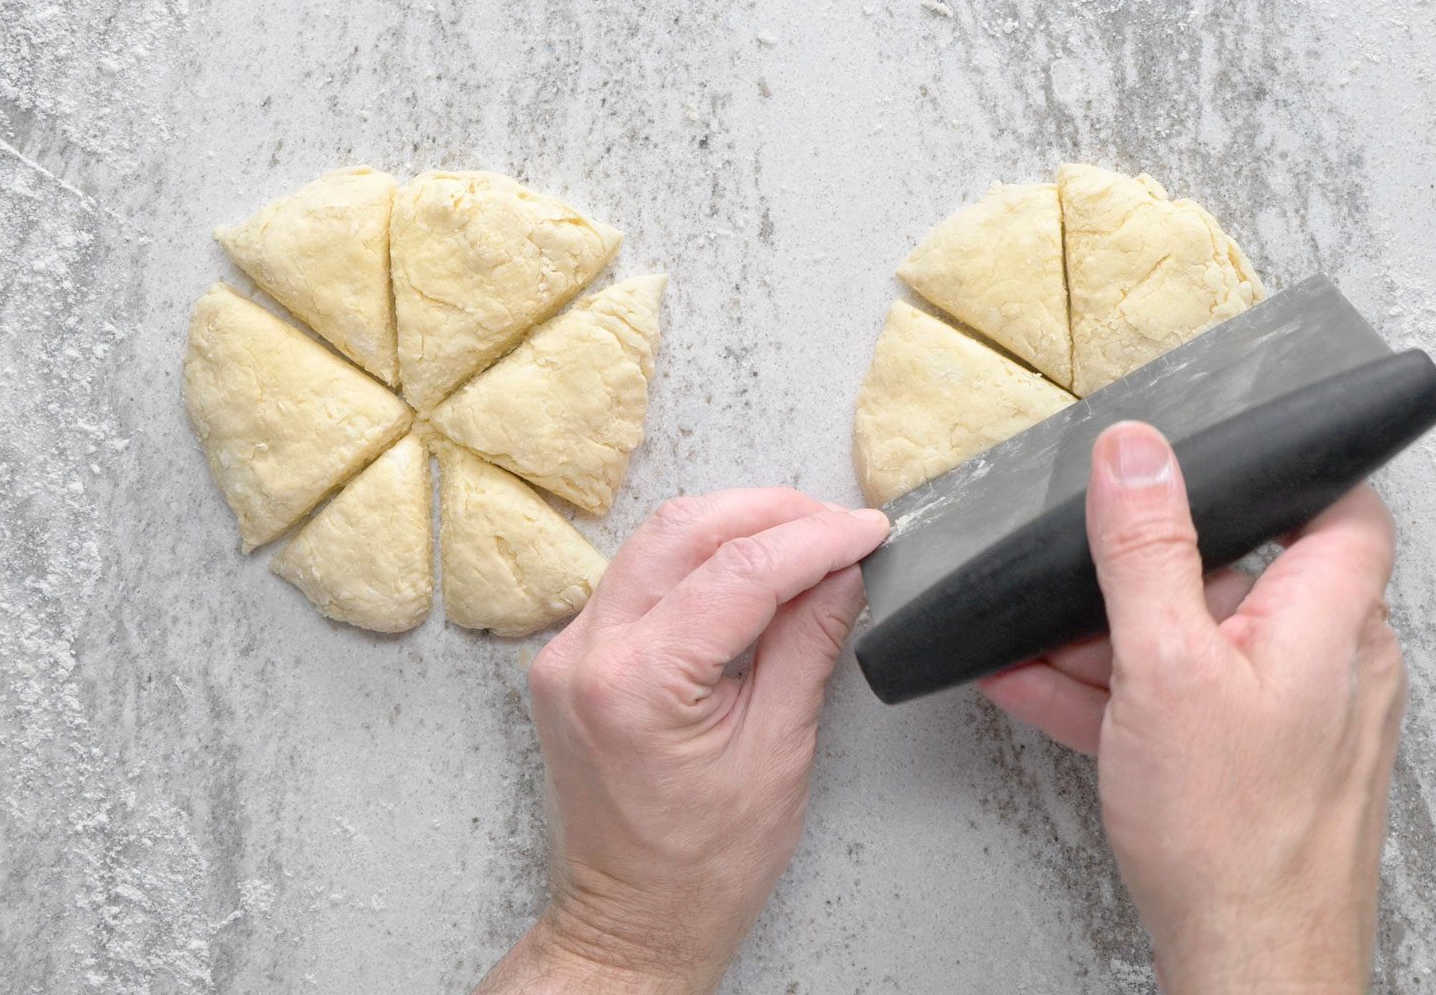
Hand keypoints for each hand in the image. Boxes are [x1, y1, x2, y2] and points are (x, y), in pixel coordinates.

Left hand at [476, 489, 890, 994]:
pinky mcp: (572, 656)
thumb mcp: (779, 751)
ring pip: (656, 541)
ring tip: (805, 541)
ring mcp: (568, 651)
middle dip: (771, 513)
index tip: (866, 530)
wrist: (632, 921)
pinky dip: (698, 560)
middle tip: (839, 526)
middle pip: (685, 530)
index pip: (739, 571)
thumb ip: (808, 644)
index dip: (815, 539)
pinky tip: (750, 570)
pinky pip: (637, 576)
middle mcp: (586, 654)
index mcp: (637, 684)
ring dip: (734, 527)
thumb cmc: (700, 867)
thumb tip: (842, 571)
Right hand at [979, 423, 1404, 994]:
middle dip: (1149, 571)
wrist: (1249, 969)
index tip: (1219, 455)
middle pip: (1243, 575)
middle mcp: (1331, 664)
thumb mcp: (1164, 665)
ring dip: (1114, 638)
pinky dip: (1122, 694)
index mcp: (1333, 620)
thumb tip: (1136, 454)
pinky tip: (1042, 688)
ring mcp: (1295, 719)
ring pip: (1202, 645)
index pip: (1342, 506)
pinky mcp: (1257, 767)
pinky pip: (1185, 704)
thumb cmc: (1233, 838)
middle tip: (1085, 567)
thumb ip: (1146, 550)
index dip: (1287, 470)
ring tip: (1034, 637)